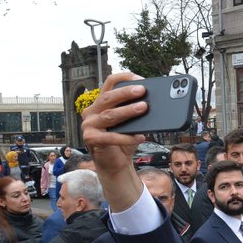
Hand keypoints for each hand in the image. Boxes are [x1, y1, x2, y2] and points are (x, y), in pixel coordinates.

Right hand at [80, 73, 146, 210]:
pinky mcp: (91, 139)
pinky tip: (141, 137)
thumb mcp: (130, 122)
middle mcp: (91, 111)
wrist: (115, 164)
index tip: (141, 79)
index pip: (110, 83)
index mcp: (100, 103)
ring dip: (128, 111)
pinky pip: (111, 136)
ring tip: (144, 108)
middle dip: (126, 92)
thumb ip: (135, 110)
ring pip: (110, 115)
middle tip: (143, 90)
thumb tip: (154, 101)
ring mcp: (89, 125)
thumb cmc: (123, 141)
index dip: (125, 78)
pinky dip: (127, 137)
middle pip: (108, 97)